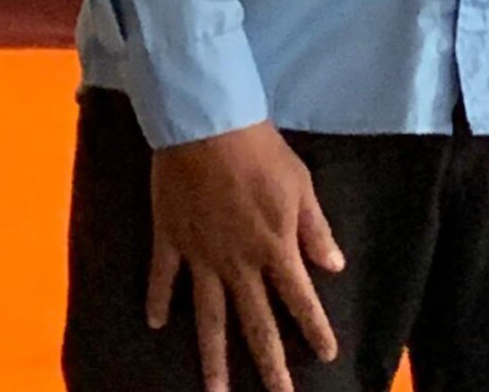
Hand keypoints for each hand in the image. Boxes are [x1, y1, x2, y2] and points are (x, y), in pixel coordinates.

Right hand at [143, 123, 344, 391]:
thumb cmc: (259, 150)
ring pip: (208, 316)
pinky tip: (154, 323)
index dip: (315, 329)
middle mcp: (239, 263)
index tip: (327, 355)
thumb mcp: (300, 185)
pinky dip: (158, 299)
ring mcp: (201, 255)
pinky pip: (163, 276)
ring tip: (215, 391)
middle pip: (256, 323)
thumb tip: (333, 267)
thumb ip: (315, 229)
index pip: (300, 299)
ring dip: (213, 357)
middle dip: (270, 364)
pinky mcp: (171, 238)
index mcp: (275, 249)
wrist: (205, 124)